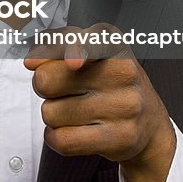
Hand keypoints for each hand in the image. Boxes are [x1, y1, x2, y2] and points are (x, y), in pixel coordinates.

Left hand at [24, 24, 175, 181]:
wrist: (150, 125)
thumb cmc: (111, 84)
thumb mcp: (93, 55)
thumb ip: (57, 46)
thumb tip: (32, 62)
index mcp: (115, 45)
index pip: (91, 41)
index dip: (77, 49)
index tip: (73, 62)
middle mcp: (124, 73)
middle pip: (47, 80)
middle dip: (44, 86)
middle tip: (61, 89)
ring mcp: (124, 107)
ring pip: (50, 113)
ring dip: (53, 115)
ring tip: (75, 111)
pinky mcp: (119, 138)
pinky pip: (63, 140)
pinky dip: (55, 137)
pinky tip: (70, 131)